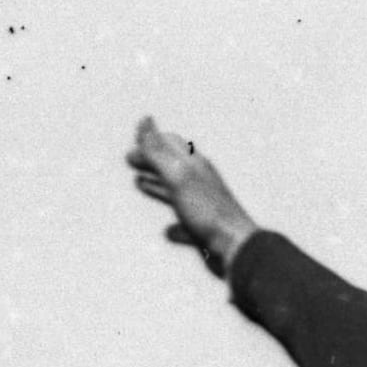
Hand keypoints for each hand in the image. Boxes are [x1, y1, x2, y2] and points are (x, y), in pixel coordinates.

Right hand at [128, 117, 254, 280]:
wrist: (235, 246)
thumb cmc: (207, 210)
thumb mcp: (177, 175)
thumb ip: (158, 151)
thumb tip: (145, 121)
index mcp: (195, 165)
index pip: (169, 144)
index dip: (149, 141)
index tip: (133, 142)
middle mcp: (199, 181)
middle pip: (171, 165)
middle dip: (150, 160)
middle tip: (131, 160)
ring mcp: (202, 206)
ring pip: (176, 192)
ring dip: (157, 185)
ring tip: (140, 183)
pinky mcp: (203, 230)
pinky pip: (184, 223)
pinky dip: (172, 223)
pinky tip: (167, 231)